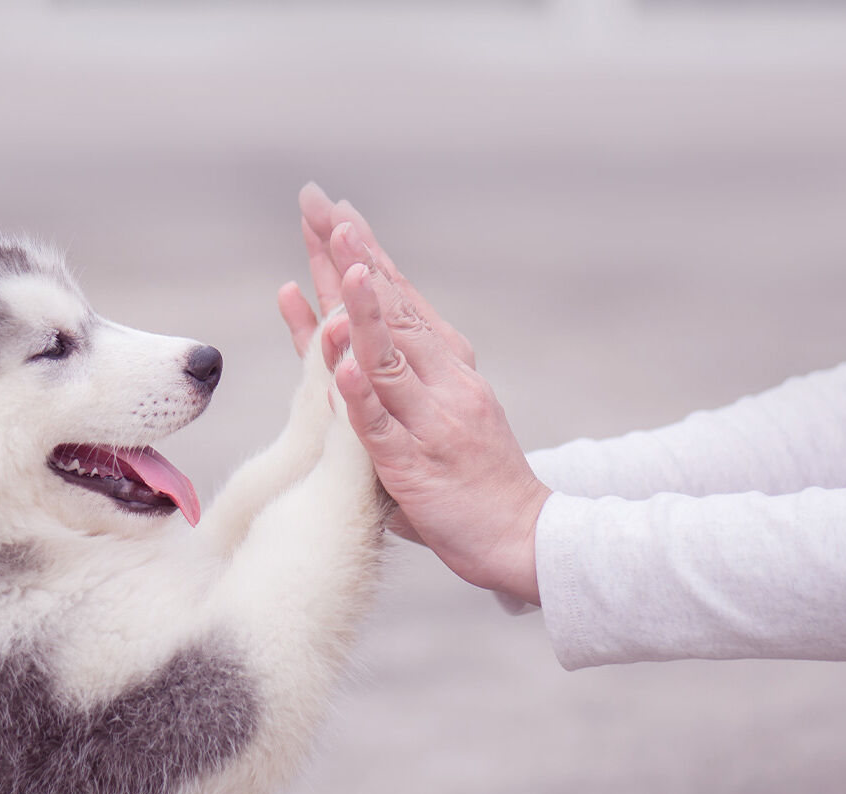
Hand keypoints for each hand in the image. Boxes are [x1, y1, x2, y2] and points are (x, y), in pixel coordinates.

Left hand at [278, 185, 548, 603]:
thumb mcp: (435, 412)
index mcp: (444, 364)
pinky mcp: (414, 464)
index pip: (397, 296)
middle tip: (321, 205)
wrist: (525, 535)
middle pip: (388, 308)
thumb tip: (347, 341)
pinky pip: (381, 426)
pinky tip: (340, 366)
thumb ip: (392, 378)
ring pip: (388, 356)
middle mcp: (441, 380)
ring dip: (363, 307)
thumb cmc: (471, 477)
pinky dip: (360, 395)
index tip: (334, 210)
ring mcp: (429, 419)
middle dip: (351, 255)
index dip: (364, 253)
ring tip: (341, 262)